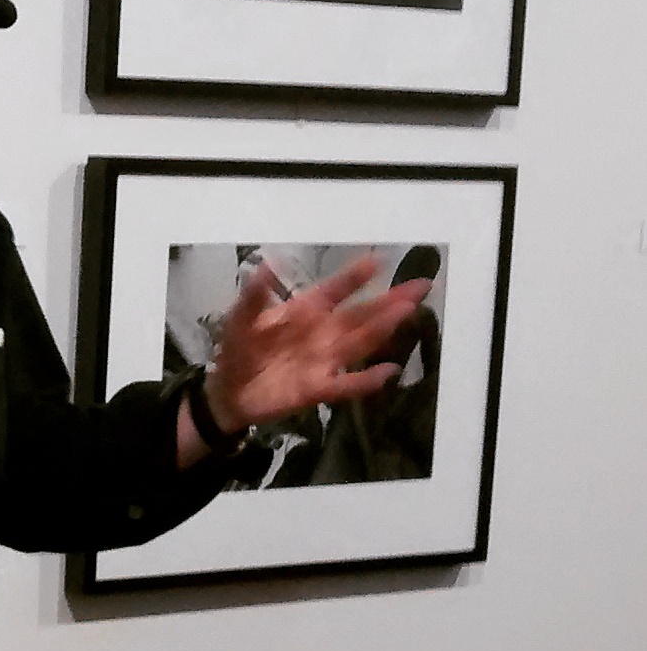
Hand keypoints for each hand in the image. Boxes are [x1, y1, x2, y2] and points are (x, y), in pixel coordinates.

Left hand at [204, 253, 431, 435]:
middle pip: (361, 314)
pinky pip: (347, 384)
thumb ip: (255, 295)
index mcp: (305, 311)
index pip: (335, 290)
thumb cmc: (239, 348)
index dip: (354, 276)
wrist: (229, 390)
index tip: (377, 259)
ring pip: (360, 342)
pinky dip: (367, 380)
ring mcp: (324, 360)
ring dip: (383, 328)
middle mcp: (322, 332)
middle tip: (420, 285)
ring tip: (407, 312)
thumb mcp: (241, 318)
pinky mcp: (318, 388)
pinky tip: (389, 371)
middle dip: (390, 299)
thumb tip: (265, 264)